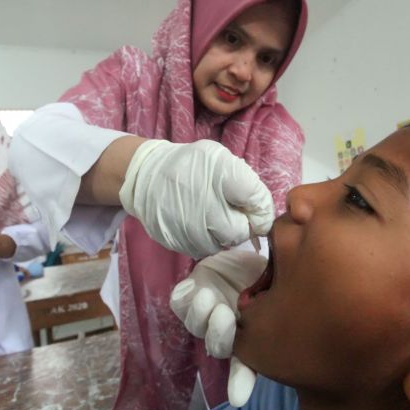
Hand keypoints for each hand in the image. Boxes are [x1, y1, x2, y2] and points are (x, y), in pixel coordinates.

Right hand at [120, 139, 273, 258]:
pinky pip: (204, 250)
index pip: (256, 199)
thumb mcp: (219, 159)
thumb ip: (245, 182)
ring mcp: (188, 226)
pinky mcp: (177, 241)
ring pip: (224, 244)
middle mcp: (204, 202)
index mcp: (220, 173)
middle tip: (232, 213)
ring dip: (225, 235)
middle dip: (242, 225)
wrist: (147, 175)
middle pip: (240, 230)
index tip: (253, 208)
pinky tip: (199, 224)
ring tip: (213, 217)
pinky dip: (207, 240)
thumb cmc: (191, 165)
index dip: (260, 208)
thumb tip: (263, 213)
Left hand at [169, 249, 265, 406]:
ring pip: (196, 327)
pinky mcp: (186, 296)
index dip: (241, 382)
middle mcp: (226, 329)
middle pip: (218, 347)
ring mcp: (204, 314)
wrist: (233, 240)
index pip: (246, 366)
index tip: (238, 398)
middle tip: (226, 315)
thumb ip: (280, 298)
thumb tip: (300, 308)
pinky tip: (195, 287)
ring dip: (201, 317)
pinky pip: (178, 304)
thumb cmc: (260, 267)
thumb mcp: (275, 281)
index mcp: (249, 333)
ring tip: (208, 298)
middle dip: (220, 335)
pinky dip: (185, 298)